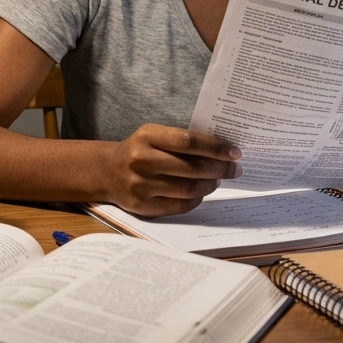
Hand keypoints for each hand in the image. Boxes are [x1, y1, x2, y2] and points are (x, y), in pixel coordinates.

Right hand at [105, 125, 241, 216]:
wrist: (107, 172)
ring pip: (189, 189)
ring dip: (210, 184)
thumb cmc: (140, 150)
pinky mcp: (143, 206)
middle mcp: (142, 160)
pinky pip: (180, 205)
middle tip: (234, 169)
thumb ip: (181, 141)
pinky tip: (201, 191)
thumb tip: (221, 151)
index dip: (215, 147)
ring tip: (218, 179)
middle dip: (219, 168)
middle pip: (192, 167)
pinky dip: (197, 199)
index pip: (189, 141)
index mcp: (147, 136)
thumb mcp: (154, 136)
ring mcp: (141, 185)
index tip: (235, 152)